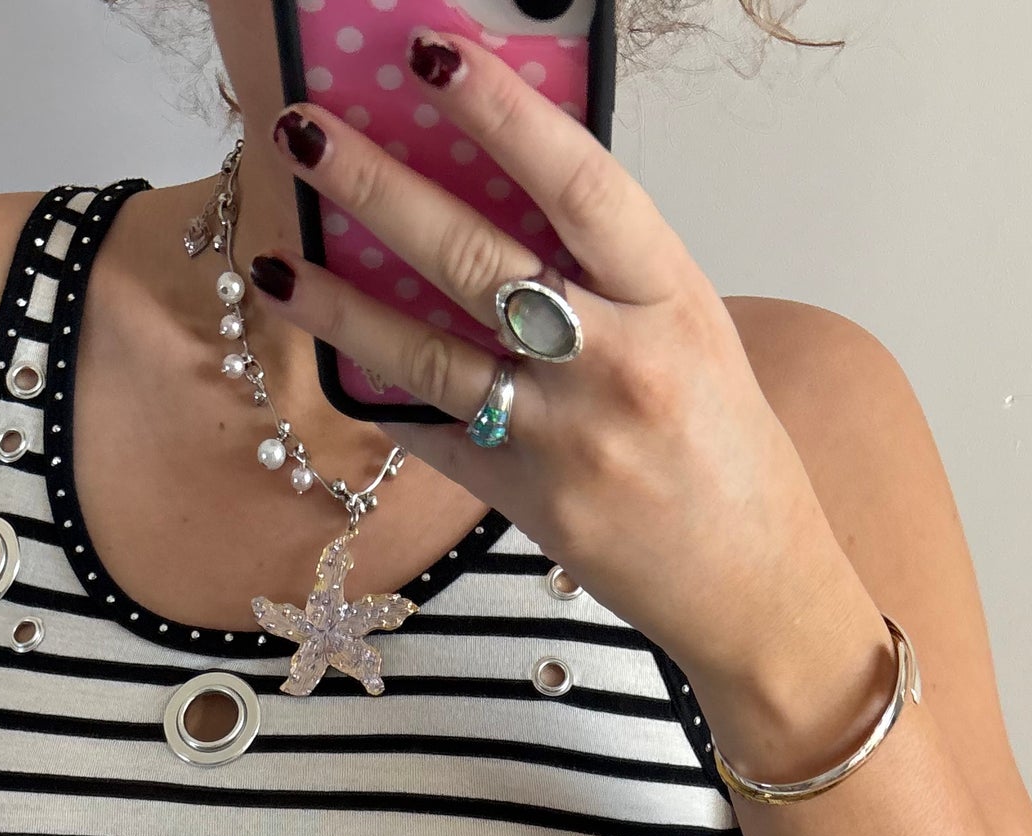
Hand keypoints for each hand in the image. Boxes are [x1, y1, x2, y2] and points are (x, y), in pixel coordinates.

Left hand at [254, 26, 881, 712]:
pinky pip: (436, 435)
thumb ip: (609, 274)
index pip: (577, 182)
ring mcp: (566, 439)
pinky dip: (382, 396)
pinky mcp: (528, 504)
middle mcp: (618, 363)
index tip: (430, 54)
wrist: (756, 585)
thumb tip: (504, 199)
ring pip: (428, 354)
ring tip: (275, 261)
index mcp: (671, 299)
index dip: (500, 111)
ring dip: (340, 303)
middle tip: (304, 134)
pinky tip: (333, 356)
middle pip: (476, 258)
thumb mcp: (692, 333)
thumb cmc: (728, 449)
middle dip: (377, 188)